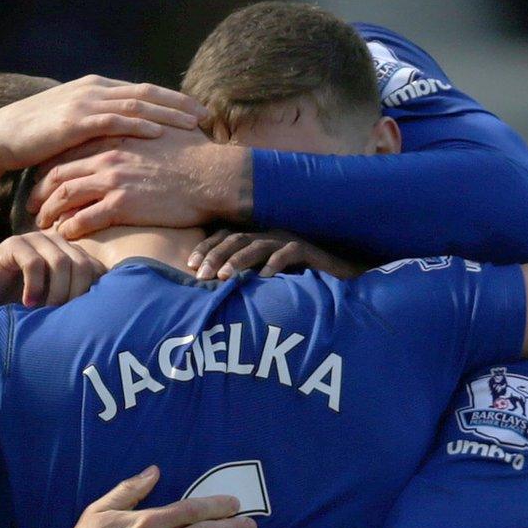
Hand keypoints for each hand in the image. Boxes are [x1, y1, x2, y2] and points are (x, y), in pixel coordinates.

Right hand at [0, 76, 206, 211]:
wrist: (0, 138)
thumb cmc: (35, 138)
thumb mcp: (71, 127)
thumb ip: (95, 125)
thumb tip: (119, 138)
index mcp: (95, 88)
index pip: (141, 91)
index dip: (171, 100)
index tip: (196, 111)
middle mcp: (94, 89)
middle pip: (147, 94)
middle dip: (178, 104)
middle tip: (207, 116)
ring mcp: (85, 102)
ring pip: (137, 104)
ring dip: (167, 114)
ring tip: (193, 124)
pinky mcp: (76, 120)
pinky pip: (115, 120)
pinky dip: (140, 125)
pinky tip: (160, 134)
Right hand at [0, 230, 107, 310]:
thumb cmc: (19, 299)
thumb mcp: (53, 300)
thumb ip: (76, 299)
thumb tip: (109, 318)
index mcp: (71, 253)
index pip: (96, 269)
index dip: (94, 294)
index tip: (82, 318)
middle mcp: (57, 242)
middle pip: (82, 265)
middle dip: (77, 294)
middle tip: (65, 317)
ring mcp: (35, 239)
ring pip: (61, 263)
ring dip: (57, 293)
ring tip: (47, 311)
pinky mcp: (14, 244)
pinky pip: (34, 263)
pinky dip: (35, 287)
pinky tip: (29, 303)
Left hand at [29, 131, 251, 237]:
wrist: (214, 175)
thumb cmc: (196, 156)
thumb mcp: (162, 133)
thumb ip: (140, 133)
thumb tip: (139, 136)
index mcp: (114, 137)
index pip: (69, 149)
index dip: (51, 166)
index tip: (43, 180)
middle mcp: (107, 157)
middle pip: (58, 173)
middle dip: (40, 191)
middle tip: (32, 206)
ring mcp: (113, 180)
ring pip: (64, 196)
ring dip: (49, 213)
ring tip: (42, 225)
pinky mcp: (122, 204)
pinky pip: (83, 219)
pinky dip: (69, 228)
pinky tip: (65, 236)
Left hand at [188, 228, 362, 280]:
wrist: (339, 278)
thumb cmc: (297, 282)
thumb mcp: (264, 281)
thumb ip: (244, 280)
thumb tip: (214, 291)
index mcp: (257, 239)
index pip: (225, 237)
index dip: (206, 248)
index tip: (189, 265)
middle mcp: (270, 236)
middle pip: (236, 238)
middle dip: (215, 255)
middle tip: (200, 275)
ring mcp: (288, 240)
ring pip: (258, 244)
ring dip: (239, 260)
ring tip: (224, 277)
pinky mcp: (308, 250)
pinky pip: (289, 253)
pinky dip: (275, 264)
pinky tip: (264, 278)